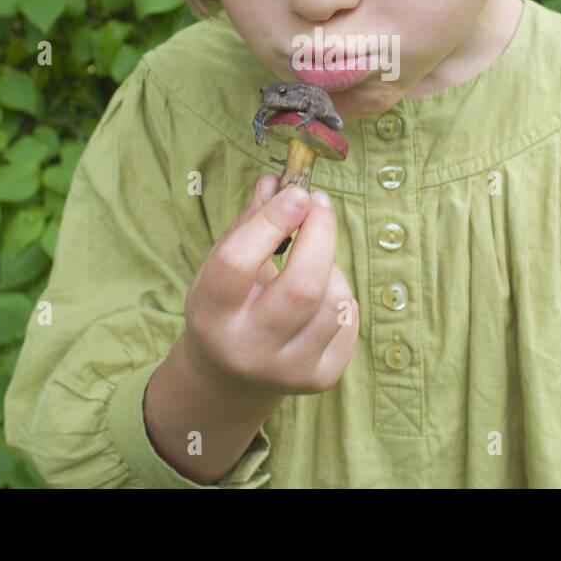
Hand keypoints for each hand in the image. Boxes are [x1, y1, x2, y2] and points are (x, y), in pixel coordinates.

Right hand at [181, 175, 359, 397]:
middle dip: (320, 233)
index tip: (296, 193)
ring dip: (331, 266)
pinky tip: (320, 295)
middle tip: (319, 205)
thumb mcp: (219, 266)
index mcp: (212, 316)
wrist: (230, 377)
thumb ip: (248, 224)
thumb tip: (278, 182)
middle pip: (301, 286)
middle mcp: (249, 349)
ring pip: (333, 300)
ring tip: (312, 262)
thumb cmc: (226, 306)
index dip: (271, 221)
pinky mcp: (321, 378)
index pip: (238, 263)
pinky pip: (349, 319)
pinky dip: (340, 294)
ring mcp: (289, 370)